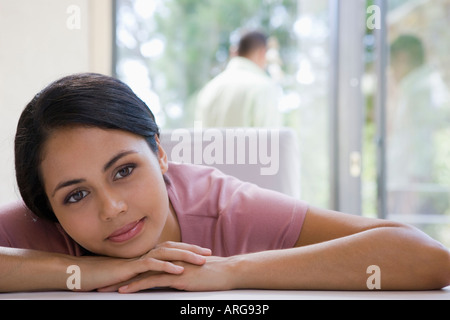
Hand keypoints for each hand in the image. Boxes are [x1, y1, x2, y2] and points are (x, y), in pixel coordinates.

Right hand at [76, 241, 210, 291]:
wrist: (84, 273)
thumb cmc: (105, 274)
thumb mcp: (128, 273)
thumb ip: (142, 271)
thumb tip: (155, 274)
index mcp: (145, 253)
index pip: (170, 248)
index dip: (187, 248)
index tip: (202, 251)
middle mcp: (144, 252)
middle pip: (173, 247)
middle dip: (192, 249)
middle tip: (209, 252)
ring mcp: (138, 258)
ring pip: (167, 254)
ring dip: (185, 256)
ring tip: (201, 260)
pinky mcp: (131, 266)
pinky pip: (153, 265)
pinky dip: (167, 267)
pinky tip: (179, 270)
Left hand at [112, 255, 235, 292]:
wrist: (227, 271)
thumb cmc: (213, 273)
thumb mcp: (193, 271)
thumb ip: (180, 272)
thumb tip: (173, 277)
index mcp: (171, 259)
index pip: (145, 264)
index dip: (129, 270)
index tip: (114, 276)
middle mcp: (168, 260)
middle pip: (138, 267)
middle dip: (119, 274)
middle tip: (102, 280)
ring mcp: (171, 267)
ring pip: (140, 273)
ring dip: (121, 280)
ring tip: (105, 288)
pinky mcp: (175, 276)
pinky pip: (151, 281)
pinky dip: (136, 285)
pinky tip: (124, 290)